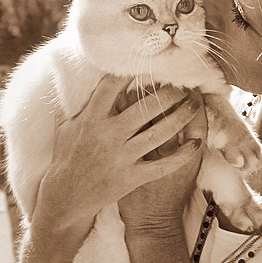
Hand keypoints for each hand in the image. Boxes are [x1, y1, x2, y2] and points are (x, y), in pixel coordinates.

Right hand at [36, 75, 203, 227]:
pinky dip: (182, 155)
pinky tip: (196, 143)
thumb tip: (82, 78)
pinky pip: (163, 165)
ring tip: (193, 104)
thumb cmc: (67, 158)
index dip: (131, 72)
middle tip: (182, 83)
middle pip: (145, 108)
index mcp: (91, 119)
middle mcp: (108, 136)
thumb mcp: (66, 126)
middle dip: (168, 93)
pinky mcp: (132, 178)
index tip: (149, 63)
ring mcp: (122, 157)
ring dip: (180, 117)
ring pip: (158, 133)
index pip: (112, 87)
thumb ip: (80, 104)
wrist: (65, 198)